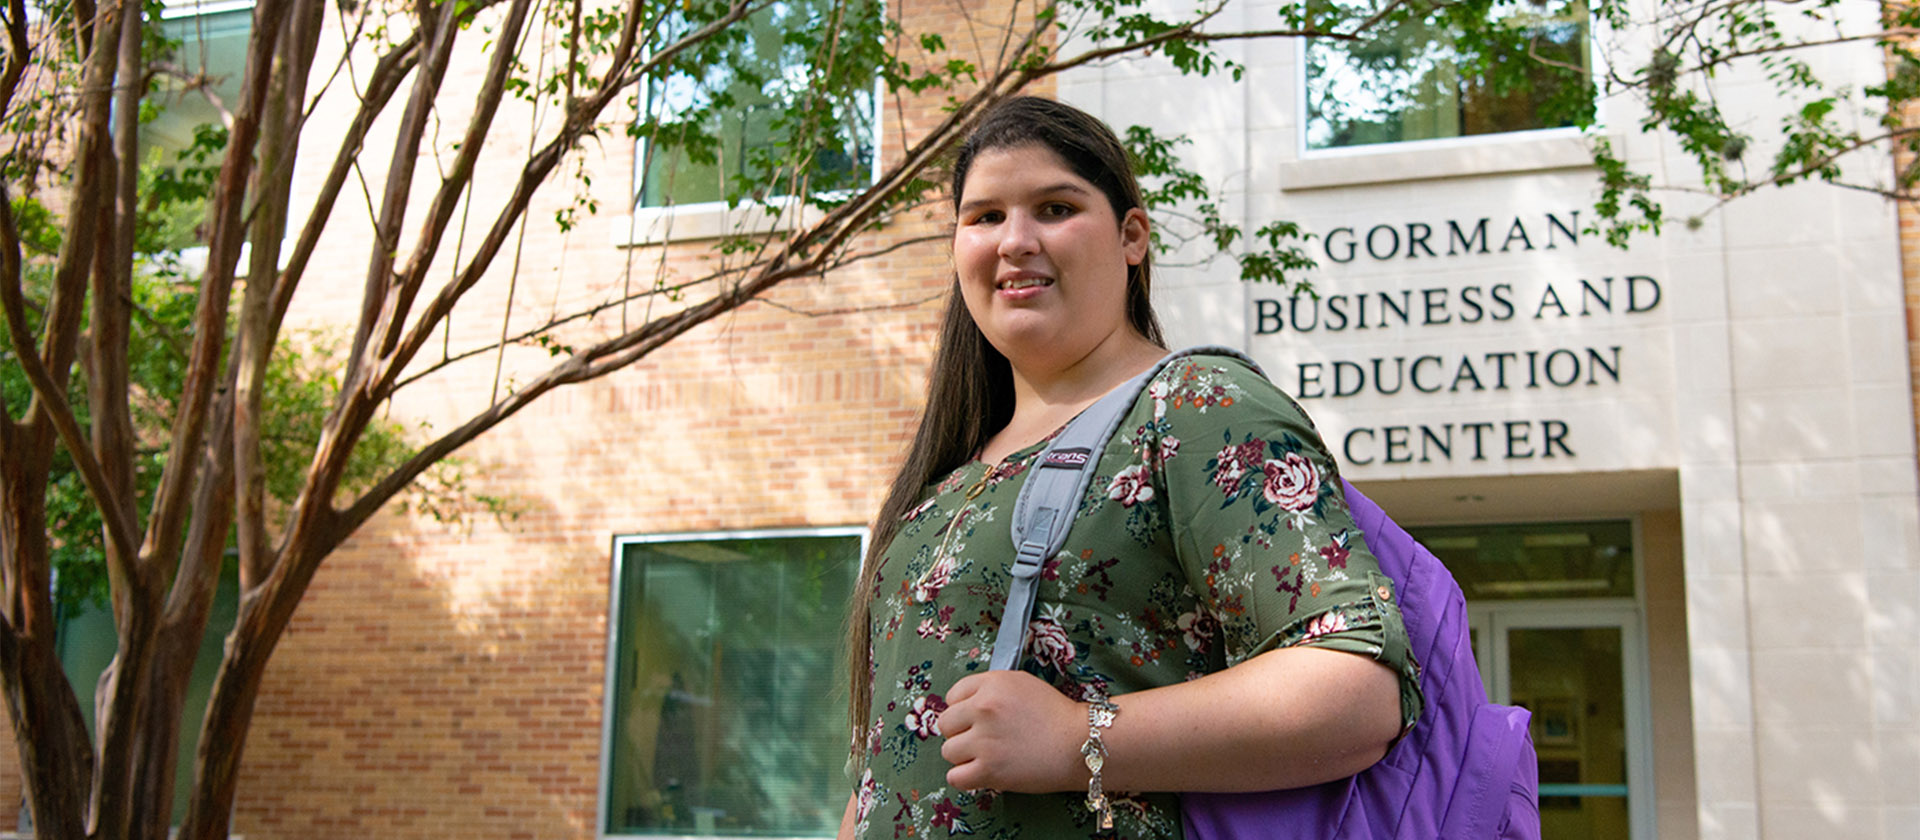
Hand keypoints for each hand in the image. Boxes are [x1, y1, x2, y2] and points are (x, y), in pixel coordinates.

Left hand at [938, 670, 1088, 791]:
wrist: (1080, 744)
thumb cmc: (1056, 715)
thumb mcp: (1022, 684)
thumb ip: (991, 689)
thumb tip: (964, 704)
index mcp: (991, 684)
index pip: (952, 695)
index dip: (963, 709)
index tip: (976, 719)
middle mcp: (983, 708)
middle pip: (945, 724)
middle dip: (961, 732)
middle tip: (982, 739)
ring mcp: (984, 740)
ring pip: (948, 751)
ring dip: (963, 756)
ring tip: (986, 757)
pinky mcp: (989, 770)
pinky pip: (955, 777)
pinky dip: (965, 778)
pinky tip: (981, 773)